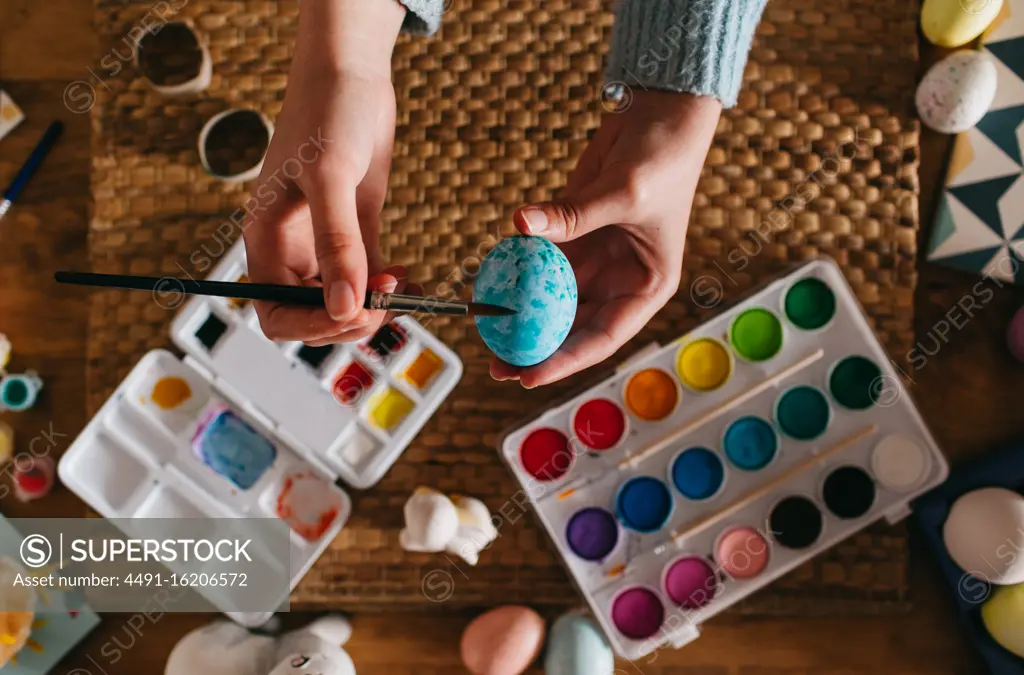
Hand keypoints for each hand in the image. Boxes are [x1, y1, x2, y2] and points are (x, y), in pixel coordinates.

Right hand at [243, 0, 410, 345]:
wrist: (352, 76)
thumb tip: (346, 307)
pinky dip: (390, 289)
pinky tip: (411, 280)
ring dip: (376, 307)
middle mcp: (293, 251)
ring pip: (347, 302)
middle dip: (350, 319)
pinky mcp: (356, 234)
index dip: (311, 327)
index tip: (354, 314)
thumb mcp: (329, 178)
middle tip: (386, 302)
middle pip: (313, 316)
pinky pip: (370, 279)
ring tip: (402, 287)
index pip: (275, 313)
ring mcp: (326, 246)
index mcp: (267, 242)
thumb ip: (337, 245)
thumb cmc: (326, 114)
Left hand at [491, 91, 721, 386]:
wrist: (661, 114)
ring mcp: (595, 259)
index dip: (565, 361)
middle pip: (573, 327)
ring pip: (552, 299)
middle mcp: (620, 281)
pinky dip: (516, 271)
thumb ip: (573, 215)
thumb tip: (520, 224)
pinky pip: (539, 260)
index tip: (528, 375)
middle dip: (535, 348)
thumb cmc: (663, 158)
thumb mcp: (624, 191)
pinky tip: (489, 284)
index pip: (603, 337)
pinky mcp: (573, 234)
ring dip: (521, 316)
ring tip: (483, 332)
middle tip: (496, 365)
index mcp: (647, 287)